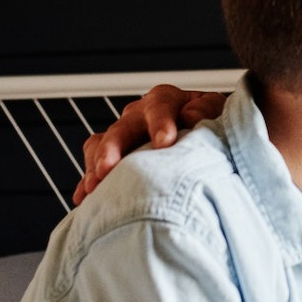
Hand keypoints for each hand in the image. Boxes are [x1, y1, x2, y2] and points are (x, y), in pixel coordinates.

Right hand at [73, 86, 227, 203]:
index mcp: (167, 101)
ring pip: (101, 145)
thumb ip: (208, 112)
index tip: (164, 143)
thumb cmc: (216, 130)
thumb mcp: (218, 115)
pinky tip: (83, 200)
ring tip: (94, 187)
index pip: (160, 105)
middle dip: (114, 148)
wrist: (210, 146)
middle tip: (109, 168)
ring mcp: (125, 136)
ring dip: (95, 166)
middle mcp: (140, 115)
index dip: (160, 122)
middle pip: (122, 127)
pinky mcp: (115, 158)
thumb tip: (190, 115)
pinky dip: (89, 183)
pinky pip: (94, 167)